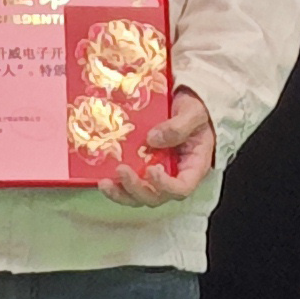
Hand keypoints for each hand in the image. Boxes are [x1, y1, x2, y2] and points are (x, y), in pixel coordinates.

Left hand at [97, 89, 216, 207]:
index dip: (165, 186)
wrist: (190, 102)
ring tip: (105, 183)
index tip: (152, 169)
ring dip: (122, 194)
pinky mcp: (142, 168)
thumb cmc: (197, 109)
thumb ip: (178, 126)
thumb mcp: (194, 113)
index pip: (181, 188)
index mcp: (193, 167)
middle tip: (121, 170)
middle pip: (157, 196)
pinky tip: (102, 178)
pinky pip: (130, 185)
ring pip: (140, 196)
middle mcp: (175, 176)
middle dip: (137, 189)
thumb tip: (152, 140)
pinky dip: (116, 186)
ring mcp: (157, 174)